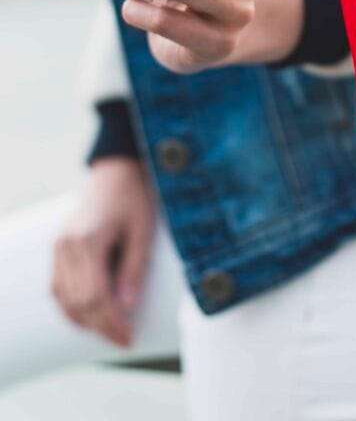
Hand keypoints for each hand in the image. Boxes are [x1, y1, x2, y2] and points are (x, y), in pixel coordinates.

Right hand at [52, 158, 154, 346]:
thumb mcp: (143, 231)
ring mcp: (59, 245)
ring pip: (64, 297)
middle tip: (123, 339)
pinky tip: (90, 315)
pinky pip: (58, 286)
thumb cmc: (135, 197)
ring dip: (85, 320)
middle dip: (101, 326)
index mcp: (89, 239)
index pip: (94, 296)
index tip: (128, 337)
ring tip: (110, 331)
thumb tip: (127, 307)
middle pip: (78, 301)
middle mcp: (67, 244)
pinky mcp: (58, 246)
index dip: (110, 322)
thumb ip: (134, 269)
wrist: (117, 170)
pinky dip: (72, 305)